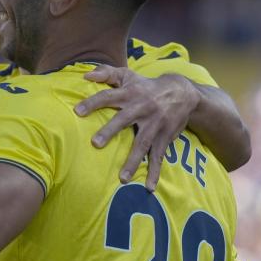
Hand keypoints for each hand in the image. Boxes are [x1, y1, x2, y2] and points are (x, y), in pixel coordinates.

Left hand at [75, 66, 199, 190]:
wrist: (183, 93)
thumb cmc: (146, 85)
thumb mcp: (128, 74)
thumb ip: (106, 73)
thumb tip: (85, 75)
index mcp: (130, 93)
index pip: (108, 96)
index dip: (93, 103)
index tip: (77, 112)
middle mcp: (142, 108)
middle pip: (124, 119)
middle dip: (110, 131)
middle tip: (95, 144)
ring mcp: (154, 124)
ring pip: (142, 143)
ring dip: (133, 161)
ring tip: (122, 178)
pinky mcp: (165, 137)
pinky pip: (159, 156)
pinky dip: (155, 172)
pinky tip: (149, 187)